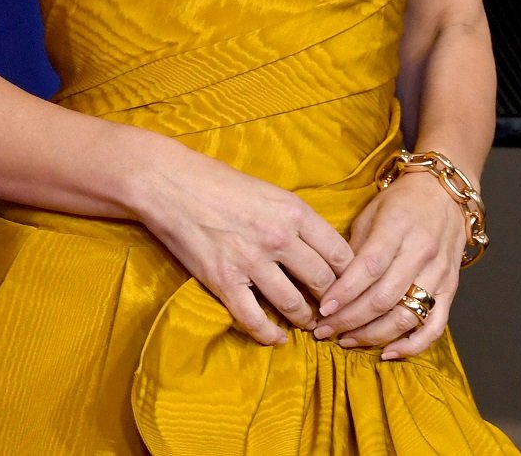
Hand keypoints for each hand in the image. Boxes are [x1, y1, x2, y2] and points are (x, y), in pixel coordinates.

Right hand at [136, 148, 355, 345]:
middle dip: (333, 302)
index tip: (350, 286)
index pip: (340, 253)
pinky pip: (254, 319)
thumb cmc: (218, 182)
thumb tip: (320, 246)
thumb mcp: (269, 191)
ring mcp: (251, 261)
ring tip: (310, 325)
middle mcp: (279, 237)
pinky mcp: (224, 281)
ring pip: (294, 304)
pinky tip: (277, 339)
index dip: (350, 275)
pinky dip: (269, 335)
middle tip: (335, 312)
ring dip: (306, 320)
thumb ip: (295, 218)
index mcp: (294, 211)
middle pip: (323, 282)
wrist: (169, 184)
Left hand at [312, 172, 463, 359]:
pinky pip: (434, 327)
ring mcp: (439, 274)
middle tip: (324, 330)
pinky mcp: (452, 290)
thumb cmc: (401, 203)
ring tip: (346, 340)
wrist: (445, 194)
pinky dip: (412, 345)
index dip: (344, 292)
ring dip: (373, 336)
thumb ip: (354, 248)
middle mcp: (421, 252)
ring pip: (406, 316)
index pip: (369, 267)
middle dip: (350, 319)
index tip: (322, 309)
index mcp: (397, 228)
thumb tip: (330, 285)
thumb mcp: (371, 213)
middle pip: (384, 297)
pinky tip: (388, 353)